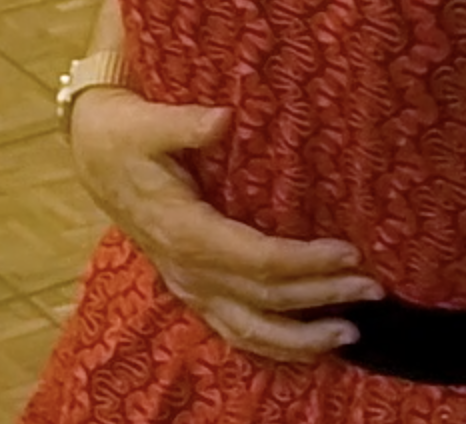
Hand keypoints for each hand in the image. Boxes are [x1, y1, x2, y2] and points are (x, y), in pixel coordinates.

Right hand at [67, 88, 378, 361]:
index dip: (306, 262)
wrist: (93, 155)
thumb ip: (185, 124)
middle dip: (321, 297)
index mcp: (185, 230)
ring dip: (302, 338)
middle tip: (372, 290)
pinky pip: (234, 331)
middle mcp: (189, 270)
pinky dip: (274, 346)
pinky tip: (309, 347)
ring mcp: (189, 287)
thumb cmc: (126, 135)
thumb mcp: (147, 122)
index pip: (257, 259)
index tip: (349, 252)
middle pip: (265, 299)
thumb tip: (223, 117)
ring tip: (349, 331)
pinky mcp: (192, 291)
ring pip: (249, 330)